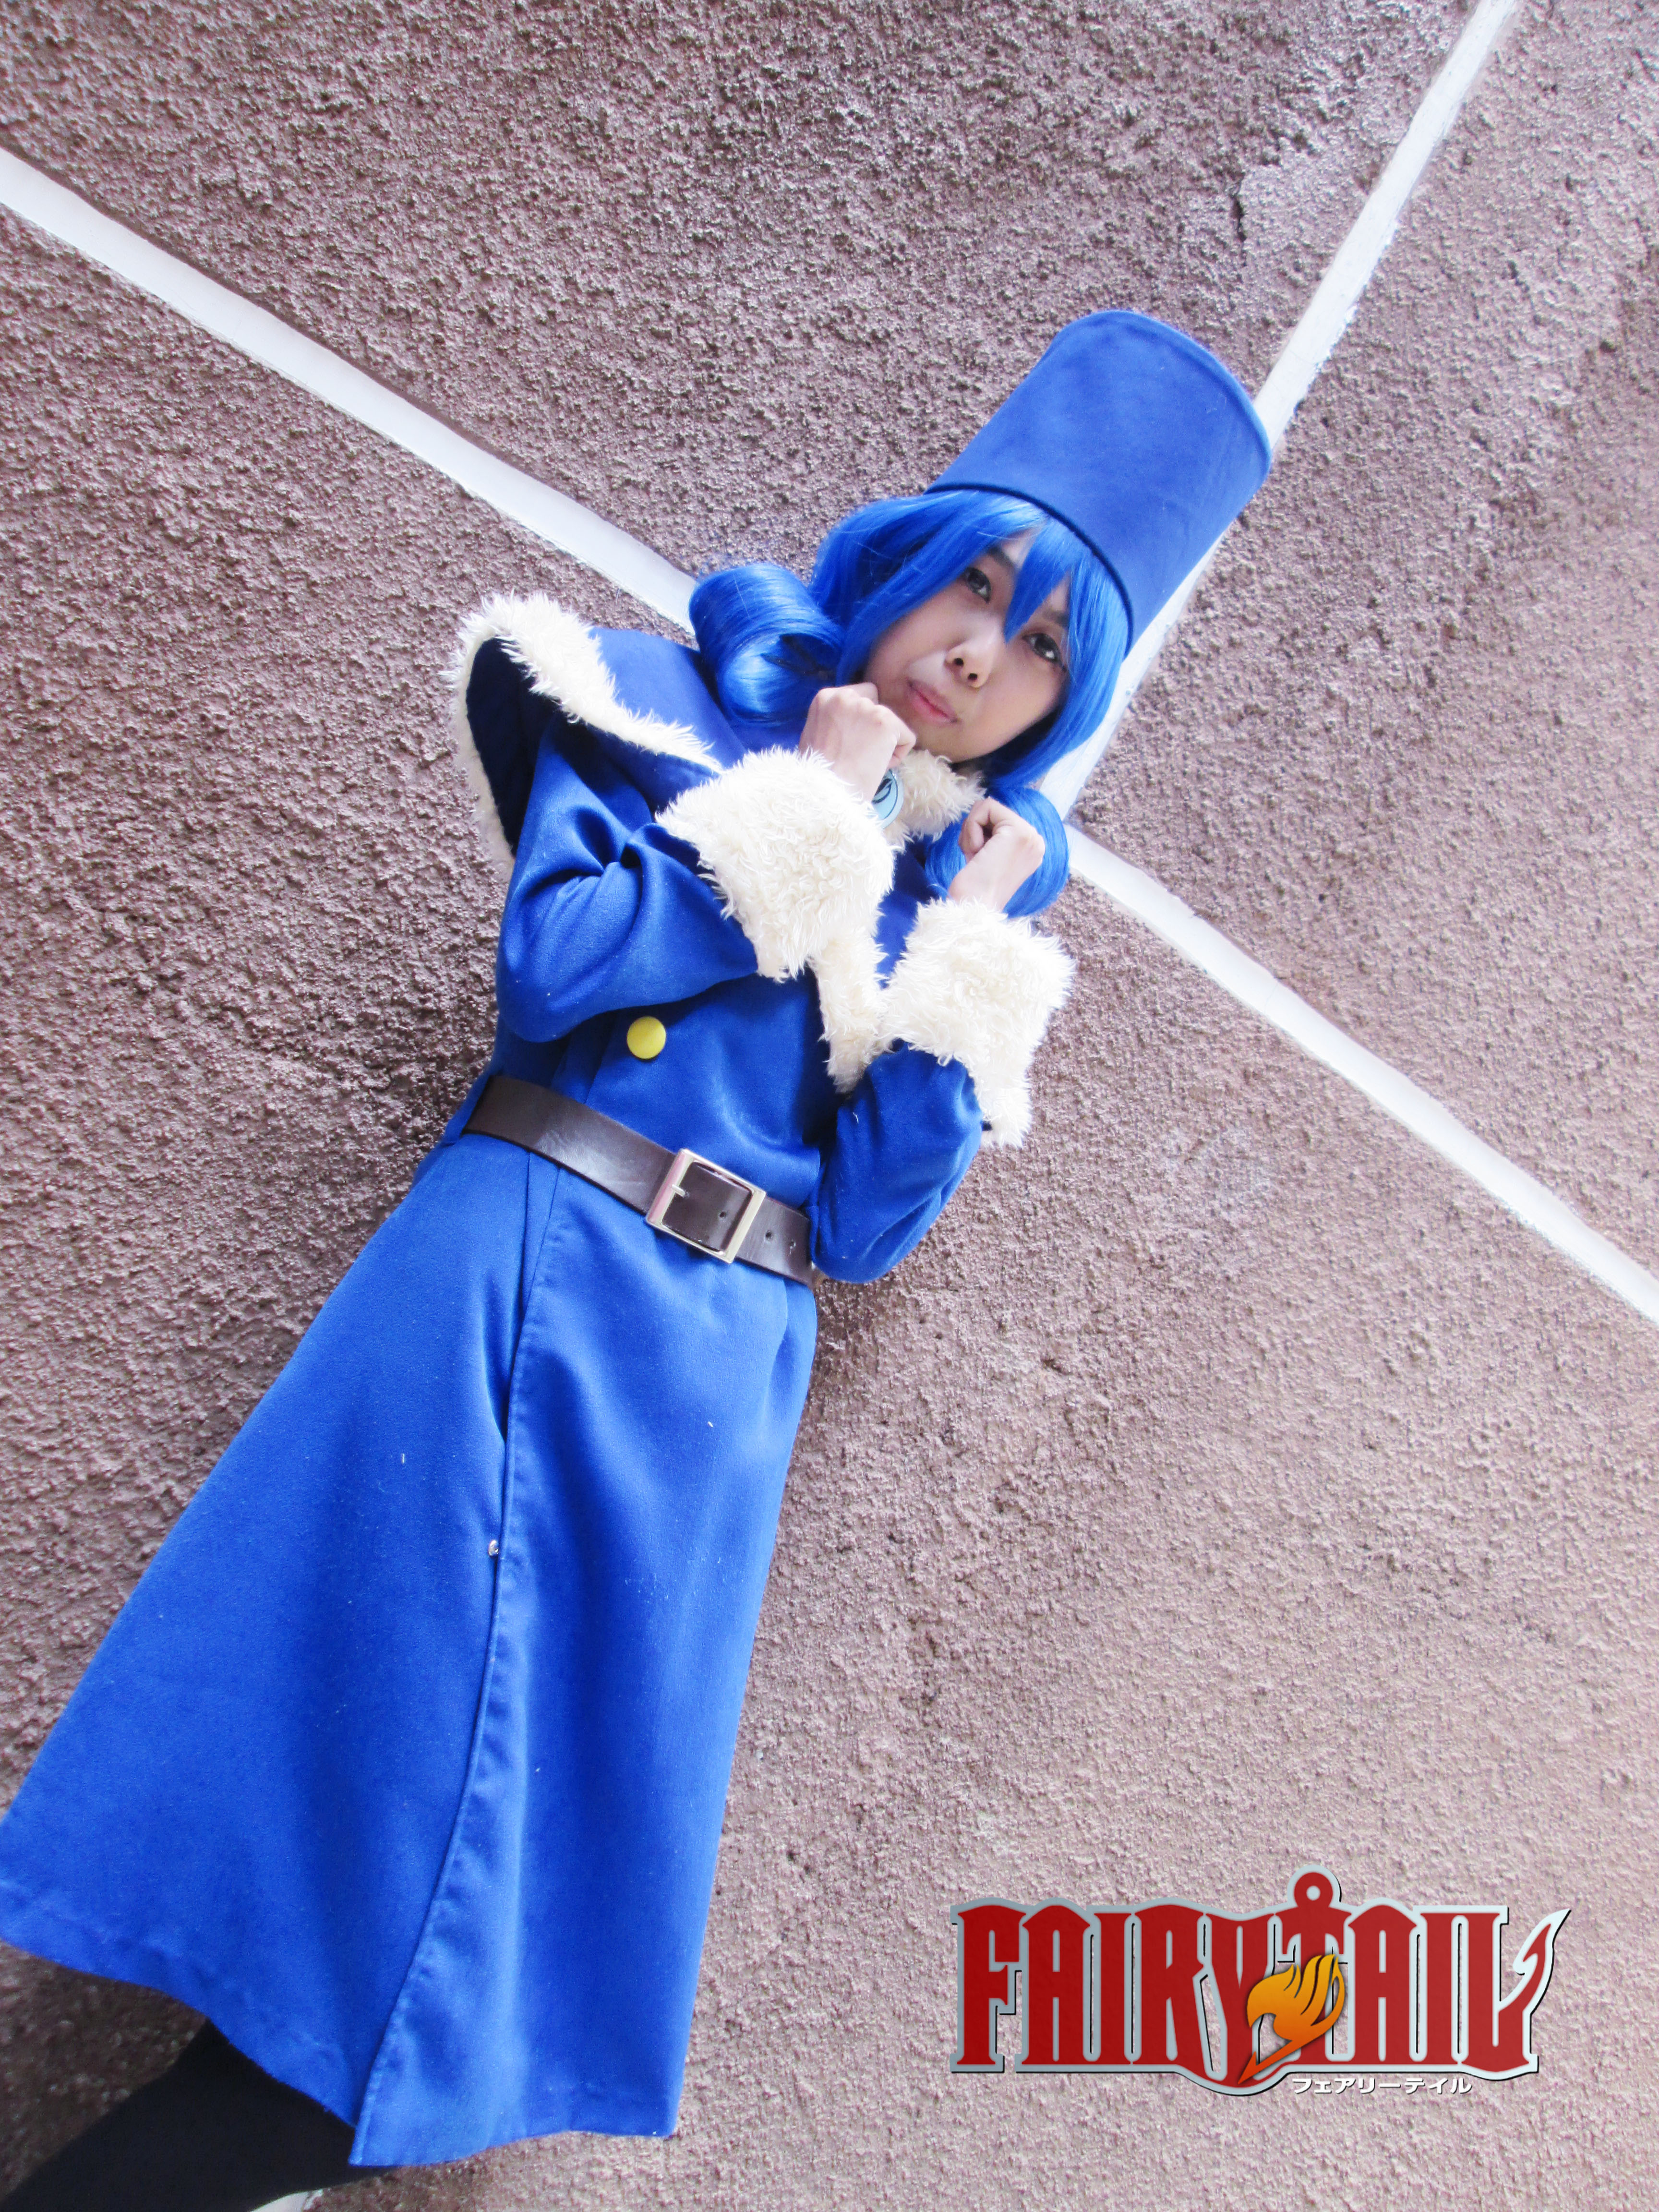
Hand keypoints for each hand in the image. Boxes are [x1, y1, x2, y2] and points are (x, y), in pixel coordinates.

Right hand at [798, 682, 913, 803]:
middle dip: (873, 726)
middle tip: (861, 753)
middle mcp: (846, 695)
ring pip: (892, 723)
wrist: (823, 793)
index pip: (857, 697)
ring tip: (865, 765)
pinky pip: (907, 738)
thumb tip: (851, 725)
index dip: (858, 722)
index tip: (849, 743)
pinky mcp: (886, 723)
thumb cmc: (817, 774)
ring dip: (885, 743)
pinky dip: (898, 755)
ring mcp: (867, 708)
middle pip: (876, 703)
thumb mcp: (815, 736)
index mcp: (826, 697)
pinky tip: (877, 768)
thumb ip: (832, 721)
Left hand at [948, 797, 1045, 912]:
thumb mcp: (988, 854)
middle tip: (975, 858)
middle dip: (974, 831)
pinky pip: (985, 808)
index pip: (998, 820)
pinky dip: (971, 828)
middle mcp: (1036, 841)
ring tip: (976, 857)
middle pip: (993, 812)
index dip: (978, 834)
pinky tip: (976, 853)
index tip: (978, 859)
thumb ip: (994, 834)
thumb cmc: (973, 889)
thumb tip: (983, 807)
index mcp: (1031, 848)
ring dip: (971, 831)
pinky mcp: (1018, 832)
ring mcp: (1031, 836)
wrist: (973, 909)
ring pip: (987, 807)